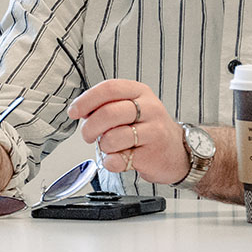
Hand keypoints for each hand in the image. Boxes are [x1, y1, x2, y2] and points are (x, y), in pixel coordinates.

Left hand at [67, 79, 187, 184]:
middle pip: (108, 113)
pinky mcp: (152, 155)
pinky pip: (119, 159)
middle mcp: (149, 108)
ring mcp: (153, 132)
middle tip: (88, 135)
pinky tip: (117, 159)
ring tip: (110, 147)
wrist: (178, 152)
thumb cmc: (148, 128)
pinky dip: (111, 162)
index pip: (109, 89)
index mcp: (140, 92)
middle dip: (89, 127)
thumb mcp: (132, 107)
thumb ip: (108, 105)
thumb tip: (80, 111)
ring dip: (103, 146)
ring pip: (113, 138)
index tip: (74, 112)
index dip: (86, 100)